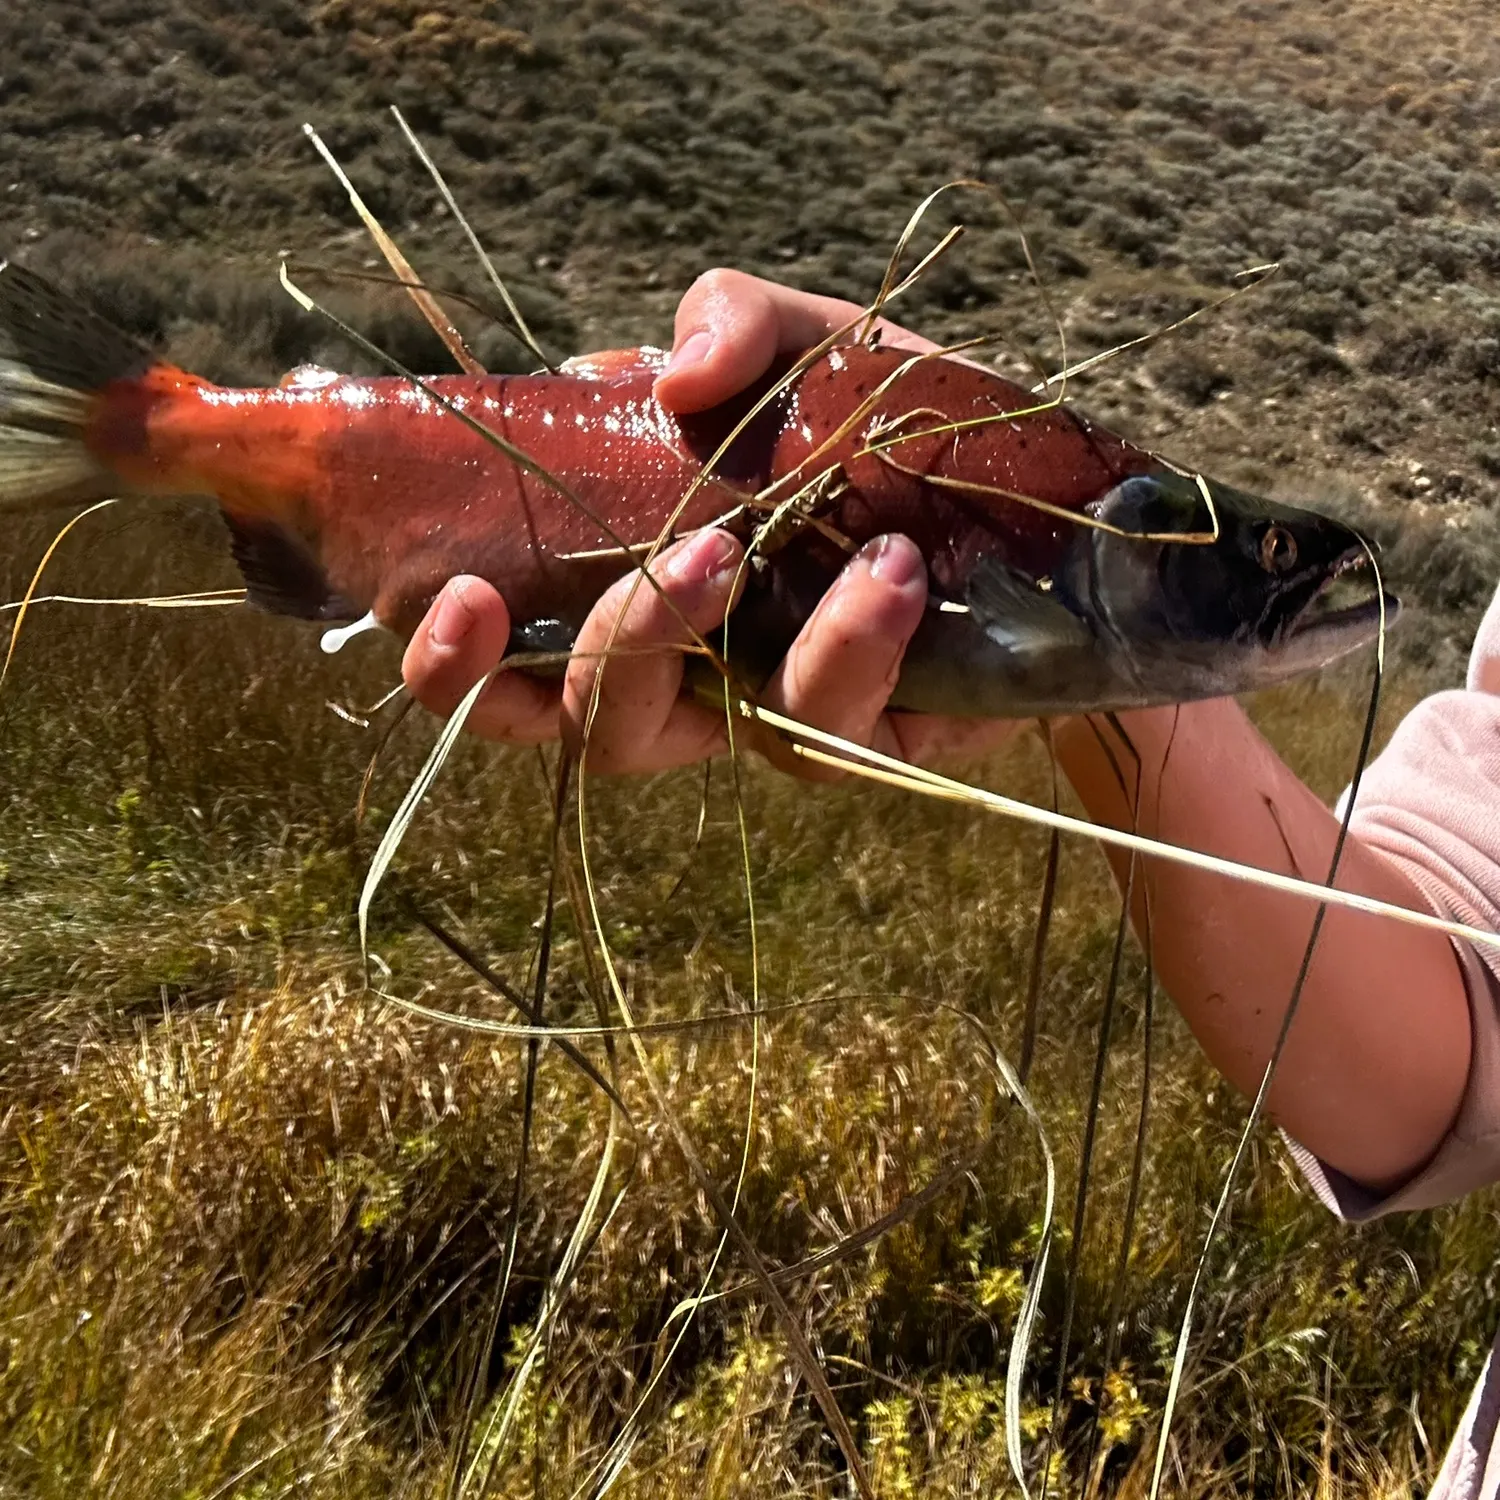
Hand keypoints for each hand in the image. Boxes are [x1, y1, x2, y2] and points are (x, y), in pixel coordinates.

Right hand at [402, 269, 1020, 774]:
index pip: (504, 675)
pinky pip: (838, 731)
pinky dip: (855, 649)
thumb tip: (675, 379)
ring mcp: (775, 715)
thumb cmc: (871, 416)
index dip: (453, 671)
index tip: (456, 597)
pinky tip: (893, 572)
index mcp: (622, 600)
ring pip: (739, 748)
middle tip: (694, 555)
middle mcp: (687, 682)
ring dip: (752, 654)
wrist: (1020, 476)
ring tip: (792, 552)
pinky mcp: (873, 738)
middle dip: (622, 651)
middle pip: (601, 732)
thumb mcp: (796, 341)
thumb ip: (729, 326)